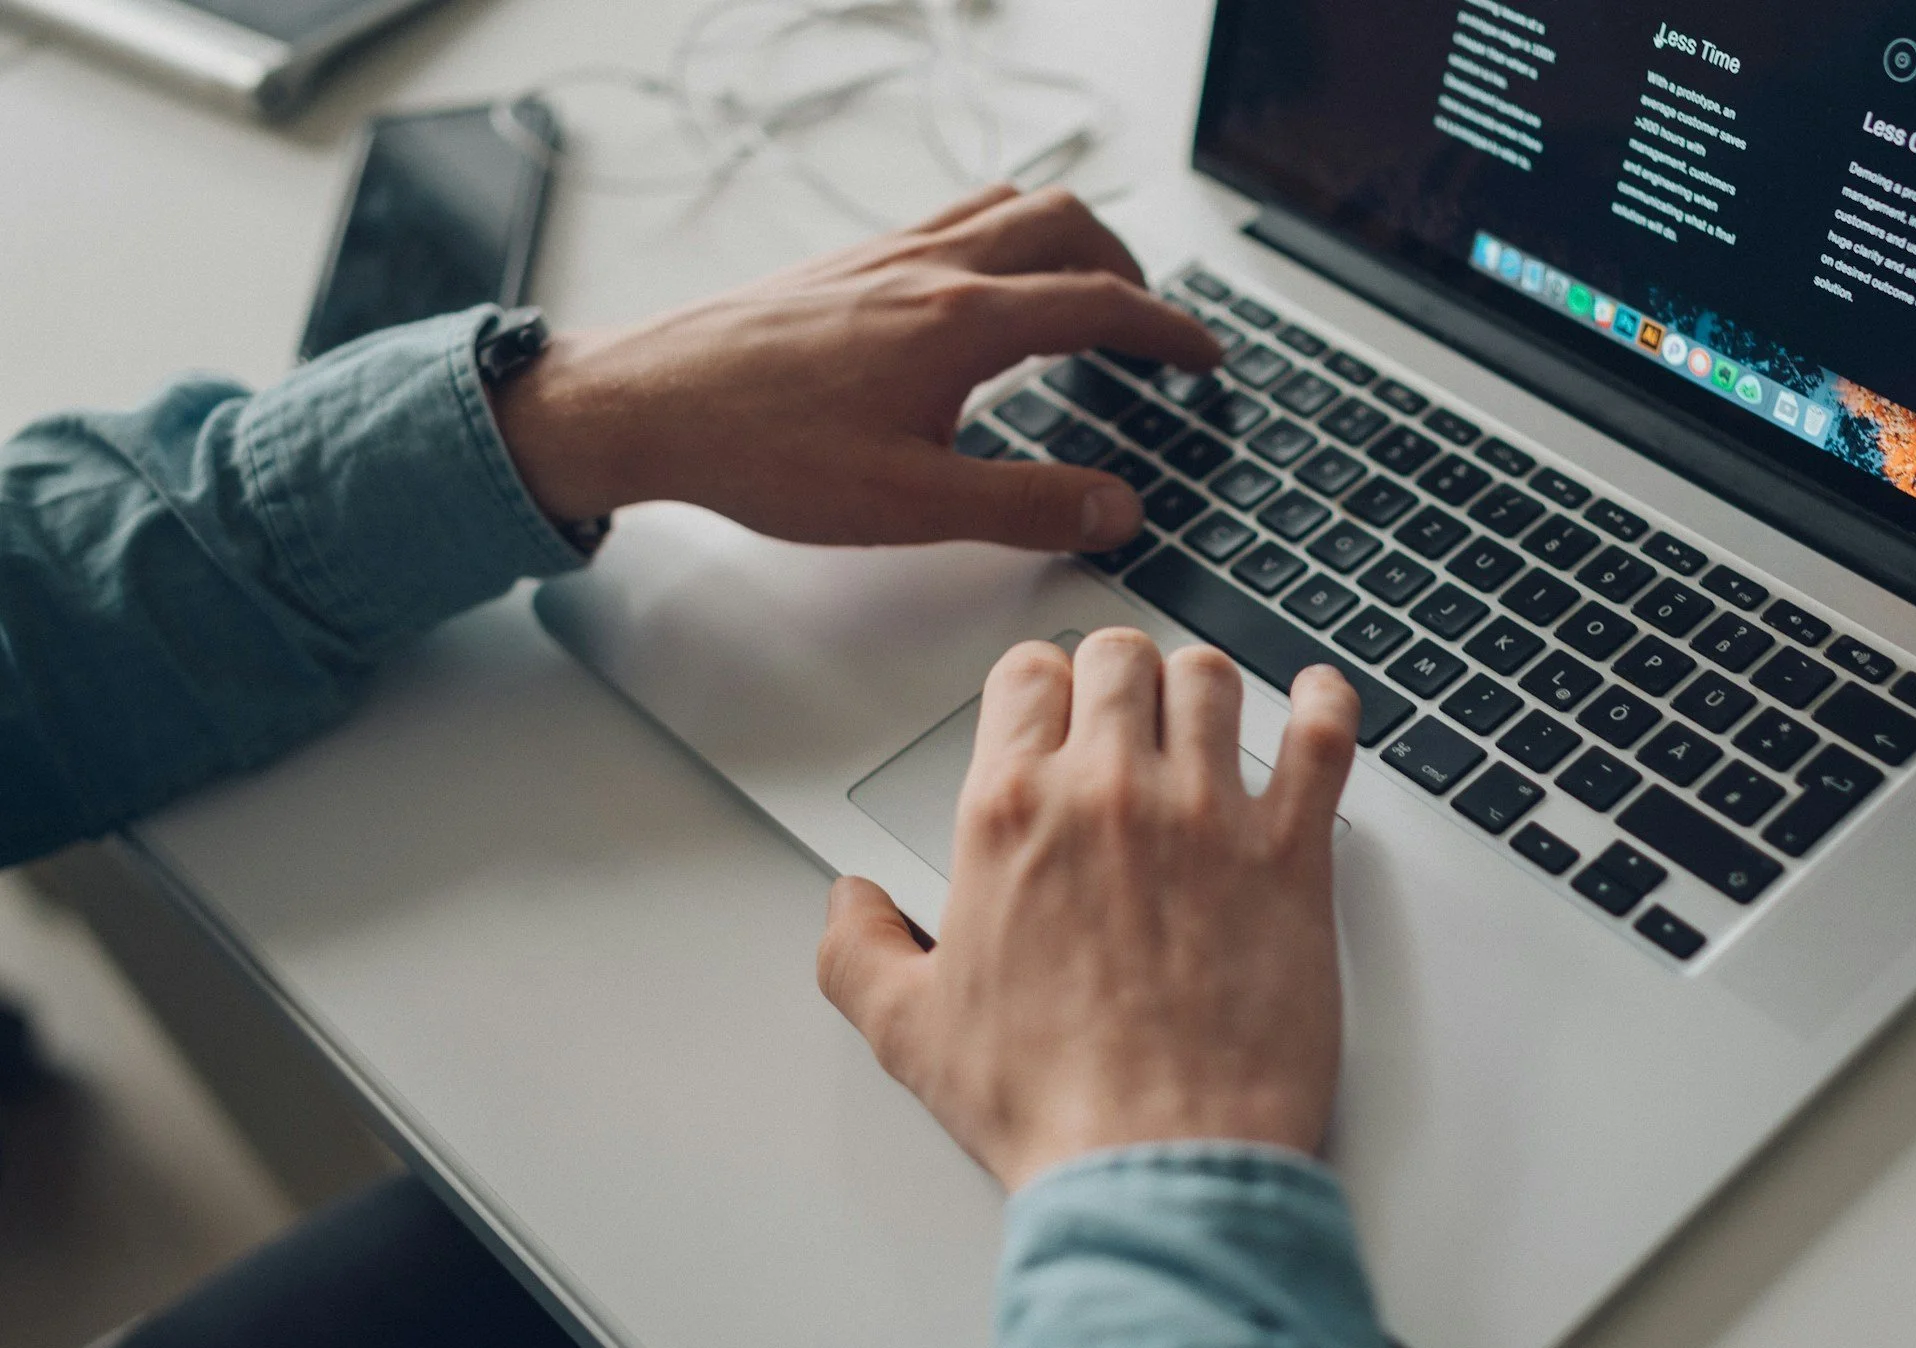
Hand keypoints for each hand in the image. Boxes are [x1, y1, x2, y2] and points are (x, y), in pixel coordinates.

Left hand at [489, 186, 1220, 552]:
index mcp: (961, 322)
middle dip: (1129, 266)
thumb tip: (1116, 508)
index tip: (1204, 357)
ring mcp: (887, 253)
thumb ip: (1027, 506)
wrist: (647, 404)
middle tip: (1153, 323)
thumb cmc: (761, 452)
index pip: (1099, 304)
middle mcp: (930, 267)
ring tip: (1089, 291)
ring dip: (1069, 238)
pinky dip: (1004, 237)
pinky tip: (985, 292)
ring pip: (1009, 207)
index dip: (1168, 331)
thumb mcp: (911, 505)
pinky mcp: (848, 262)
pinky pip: (953, 218)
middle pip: (1066, 225)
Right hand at [816, 633, 1360, 1191]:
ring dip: (1203, 690)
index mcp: (1012, 815)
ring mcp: (1208, 815)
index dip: (1041, 686)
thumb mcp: (910, 1032)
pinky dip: (1324, 704)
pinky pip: (1322, 736)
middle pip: (1120, 659)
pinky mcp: (1293, 853)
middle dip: (1120, 677)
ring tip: (1204, 719)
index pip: (1026, 676)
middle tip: (1127, 714)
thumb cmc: (1049, 1105)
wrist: (1156, 1163)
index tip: (1053, 708)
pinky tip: (1314, 702)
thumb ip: (859, 949)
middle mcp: (1109, 793)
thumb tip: (850, 904)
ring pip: (1211, 680)